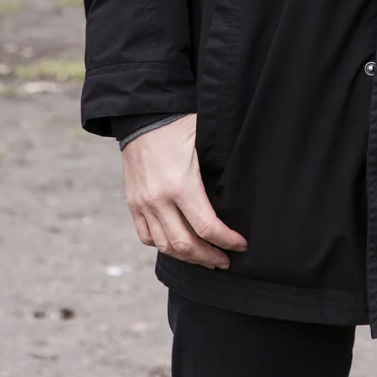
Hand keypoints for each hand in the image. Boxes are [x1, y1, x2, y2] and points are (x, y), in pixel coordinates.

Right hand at [122, 114, 247, 268]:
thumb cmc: (178, 123)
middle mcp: (159, 199)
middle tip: (225, 260)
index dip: (227, 240)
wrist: (141, 116)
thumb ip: (219, 166)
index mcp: (181, 184)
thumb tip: (243, 187)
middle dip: (209, 257)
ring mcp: (143, 204)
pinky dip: (163, 246)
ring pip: (165, 246)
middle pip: (185, 245)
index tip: (241, 245)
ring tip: (205, 257)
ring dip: (187, 257)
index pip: (207, 227)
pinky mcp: (133, 203)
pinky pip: (146, 236)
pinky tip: (177, 245)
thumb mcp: (204, 140)